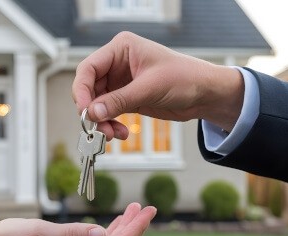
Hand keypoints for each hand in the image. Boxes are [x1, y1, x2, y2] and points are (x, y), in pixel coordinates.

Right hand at [72, 31, 244, 139]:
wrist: (205, 94)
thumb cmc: (186, 78)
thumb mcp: (150, 88)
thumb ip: (119, 100)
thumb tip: (92, 112)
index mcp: (121, 49)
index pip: (88, 68)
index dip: (81, 90)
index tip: (84, 110)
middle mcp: (117, 64)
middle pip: (89, 88)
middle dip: (93, 110)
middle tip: (98, 128)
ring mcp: (120, 82)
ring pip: (97, 104)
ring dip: (102, 121)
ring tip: (112, 134)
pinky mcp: (126, 98)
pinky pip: (108, 113)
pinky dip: (110, 124)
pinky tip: (120, 132)